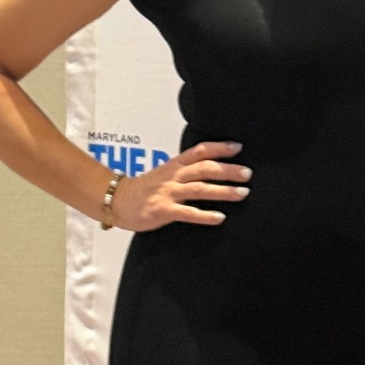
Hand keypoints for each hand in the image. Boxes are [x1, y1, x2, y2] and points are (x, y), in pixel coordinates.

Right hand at [107, 141, 250, 230]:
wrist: (116, 201)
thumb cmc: (145, 188)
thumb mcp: (166, 172)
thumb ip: (186, 170)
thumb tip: (213, 168)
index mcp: (175, 165)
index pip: (200, 151)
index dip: (219, 147)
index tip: (238, 147)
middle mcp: (173, 176)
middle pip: (204, 168)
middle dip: (228, 170)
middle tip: (248, 174)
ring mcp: (168, 193)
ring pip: (199, 189)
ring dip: (223, 191)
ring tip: (242, 193)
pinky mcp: (162, 210)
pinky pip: (187, 213)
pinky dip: (204, 215)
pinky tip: (220, 218)